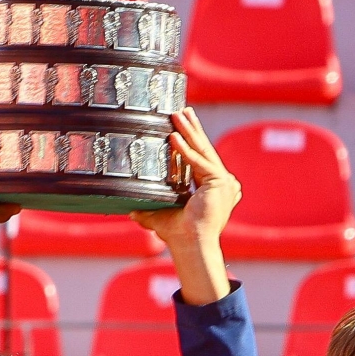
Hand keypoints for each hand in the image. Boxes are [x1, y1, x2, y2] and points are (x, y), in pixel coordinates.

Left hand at [132, 111, 239, 304]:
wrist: (191, 246)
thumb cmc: (179, 235)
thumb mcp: (161, 216)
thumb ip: (148, 211)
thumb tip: (130, 210)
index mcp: (212, 187)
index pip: (200, 158)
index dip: (191, 140)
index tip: (182, 124)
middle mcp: (221, 183)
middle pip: (204, 149)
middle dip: (192, 128)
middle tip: (183, 109)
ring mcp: (224, 182)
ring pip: (202, 150)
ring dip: (188, 131)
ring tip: (178, 113)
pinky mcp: (220, 183)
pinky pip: (198, 162)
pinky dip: (185, 150)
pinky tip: (173, 137)